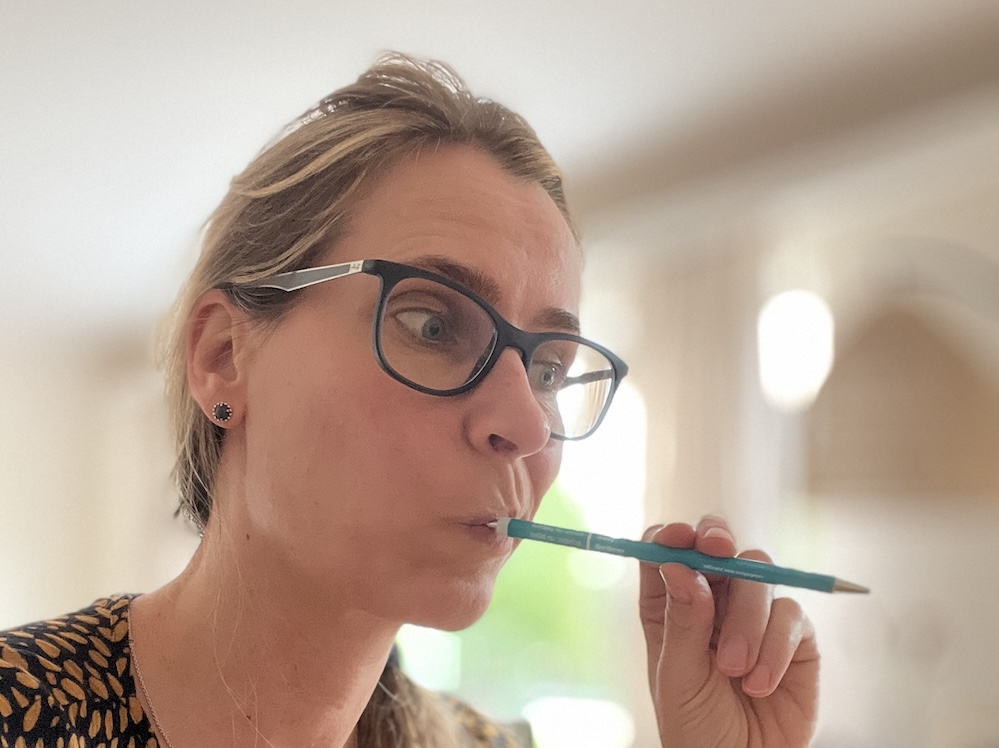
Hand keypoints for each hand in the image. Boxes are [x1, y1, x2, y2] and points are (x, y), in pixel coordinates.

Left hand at [639, 516, 819, 746]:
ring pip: (756, 574)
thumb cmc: (697, 726)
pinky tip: (759, 684)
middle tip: (714, 548)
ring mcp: (755, 614)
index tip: (676, 536)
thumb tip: (678, 567)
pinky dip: (774, 648)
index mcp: (671, 604)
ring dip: (744, 618)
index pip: (669, 551)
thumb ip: (682, 622)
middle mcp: (712, 599)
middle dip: (715, 538)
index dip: (672, 536)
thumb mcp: (677, 676)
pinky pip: (790, 615)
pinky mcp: (794, 636)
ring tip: (732, 669)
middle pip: (717, 544)